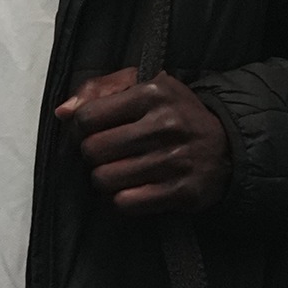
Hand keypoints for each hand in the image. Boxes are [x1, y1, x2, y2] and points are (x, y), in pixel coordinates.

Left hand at [55, 68, 231, 214]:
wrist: (225, 144)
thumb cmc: (172, 111)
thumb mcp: (141, 84)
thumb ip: (98, 89)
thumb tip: (63, 112)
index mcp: (152, 92)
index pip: (88, 117)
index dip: (79, 128)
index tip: (88, 132)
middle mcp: (165, 124)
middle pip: (93, 150)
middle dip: (91, 155)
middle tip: (105, 153)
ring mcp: (175, 160)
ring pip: (105, 179)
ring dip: (104, 178)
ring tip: (117, 170)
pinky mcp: (182, 192)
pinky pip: (126, 203)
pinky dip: (121, 199)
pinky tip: (130, 187)